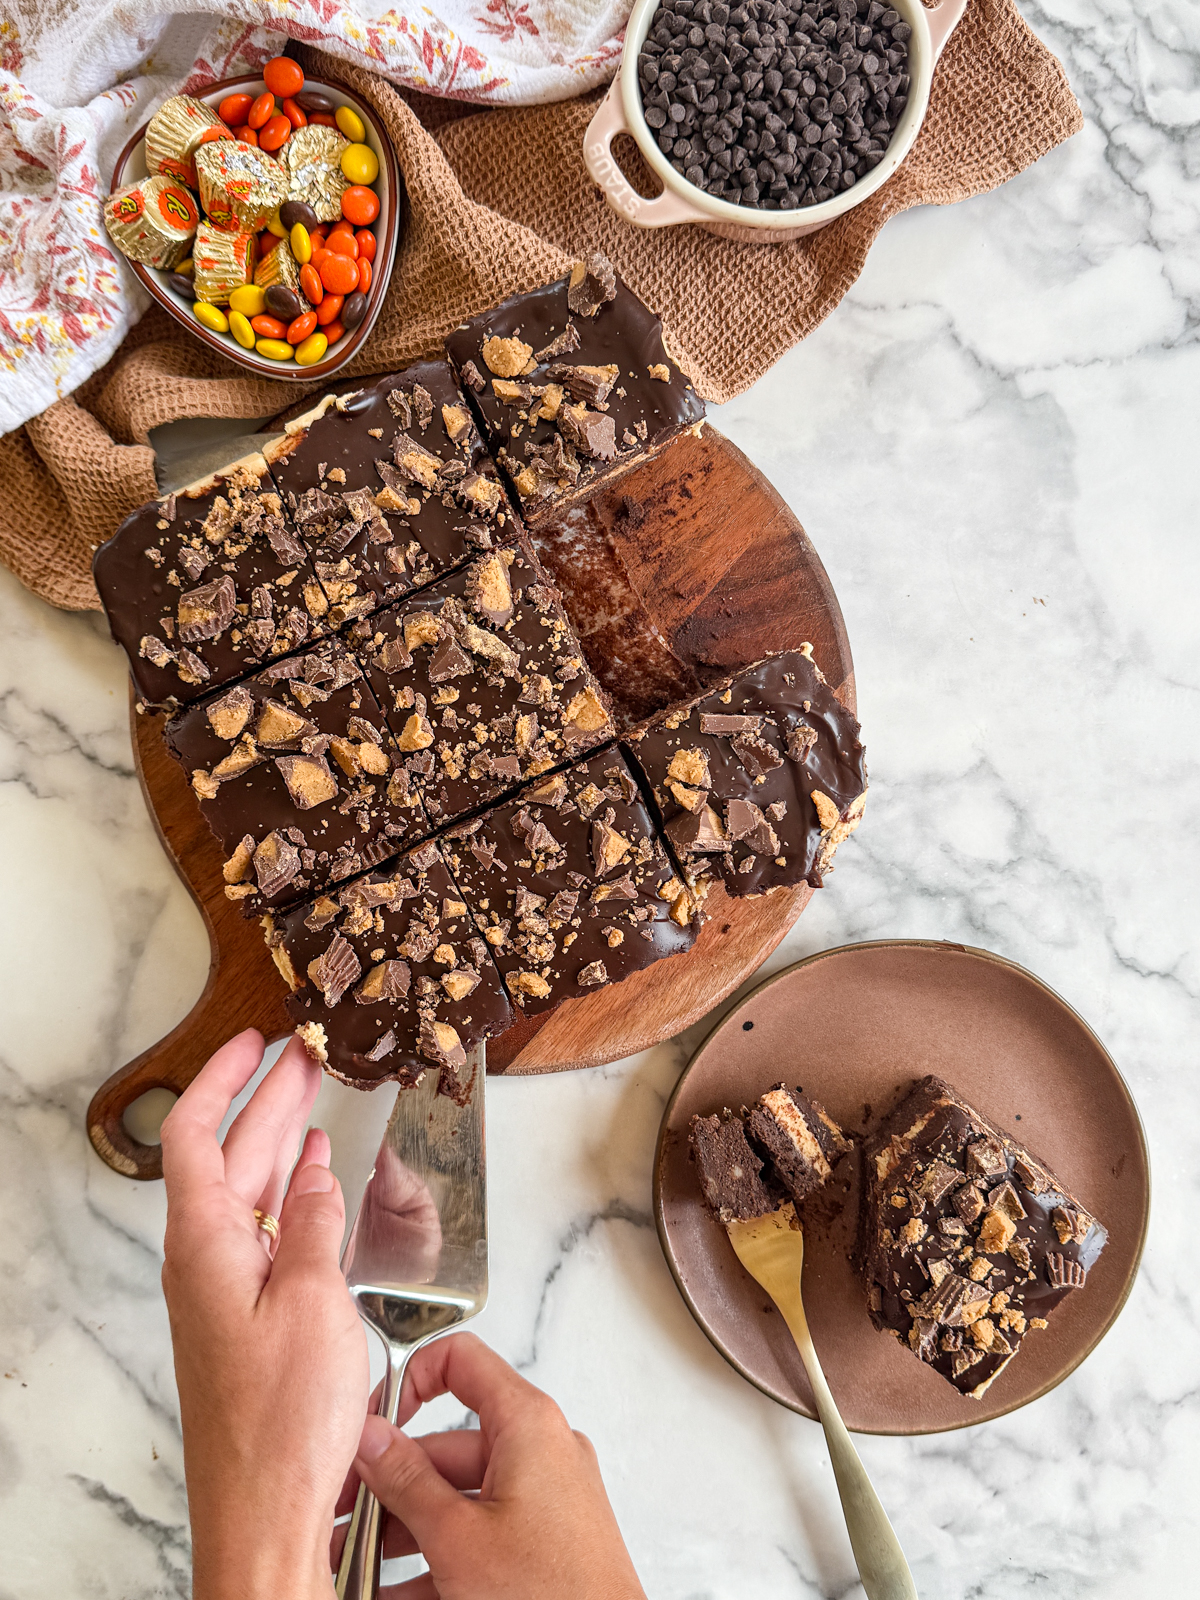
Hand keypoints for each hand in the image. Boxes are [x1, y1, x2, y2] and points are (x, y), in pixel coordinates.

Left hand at [161, 1029, 368, 1599]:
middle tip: (304, 1057)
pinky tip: (317, 1178)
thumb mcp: (313, 1303)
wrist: (267, 1511)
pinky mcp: (249, 1316)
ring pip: (249, 1193)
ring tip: (315, 1098)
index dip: (219, 1080)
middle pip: (227, 1157)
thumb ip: (316, 1227)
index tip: (251, 1041)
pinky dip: (294, 1194)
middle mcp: (207, 1261)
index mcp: (206, 1246)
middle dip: (263, 1100)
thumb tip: (318, 1174)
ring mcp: (226, 1290)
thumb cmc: (281, 1425)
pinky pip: (268, 1234)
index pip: (193, 1136)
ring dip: (280, 1142)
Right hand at [336, 1332, 646, 1599]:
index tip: (371, 1424)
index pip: (460, 1360)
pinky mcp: (543, 1543)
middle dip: (388, 1485)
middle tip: (341, 1518)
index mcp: (527, 1424)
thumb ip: (406, 1480)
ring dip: (401, 1531)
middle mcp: (540, 1451)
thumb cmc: (553, 1595)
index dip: (409, 1380)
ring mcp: (543, 1499)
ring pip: (456, 1499)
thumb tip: (371, 1435)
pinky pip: (478, 1536)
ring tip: (353, 1567)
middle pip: (446, 1444)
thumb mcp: (457, 1537)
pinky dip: (435, 1559)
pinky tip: (391, 1594)